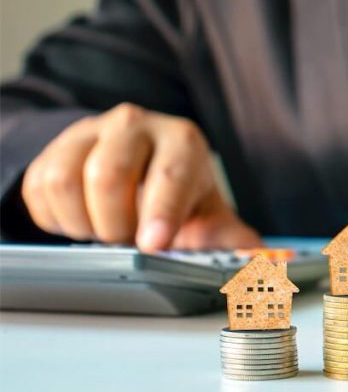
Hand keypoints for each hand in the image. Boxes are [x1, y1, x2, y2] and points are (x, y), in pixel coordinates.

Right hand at [22, 103, 261, 251]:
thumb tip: (264, 266)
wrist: (136, 171)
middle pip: (109, 174)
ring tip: (106, 233)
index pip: (170, 174)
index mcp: (182, 141)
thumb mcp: (209, 217)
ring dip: (83, 222)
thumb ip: (236, 244)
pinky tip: (83, 222)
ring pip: (65, 180)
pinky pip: (39, 189)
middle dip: (115, 224)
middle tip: (127, 243)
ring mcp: (89, 132)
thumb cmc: (177, 196)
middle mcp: (135, 125)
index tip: (153, 245)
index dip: (161, 211)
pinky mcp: (53, 148)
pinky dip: (57, 220)